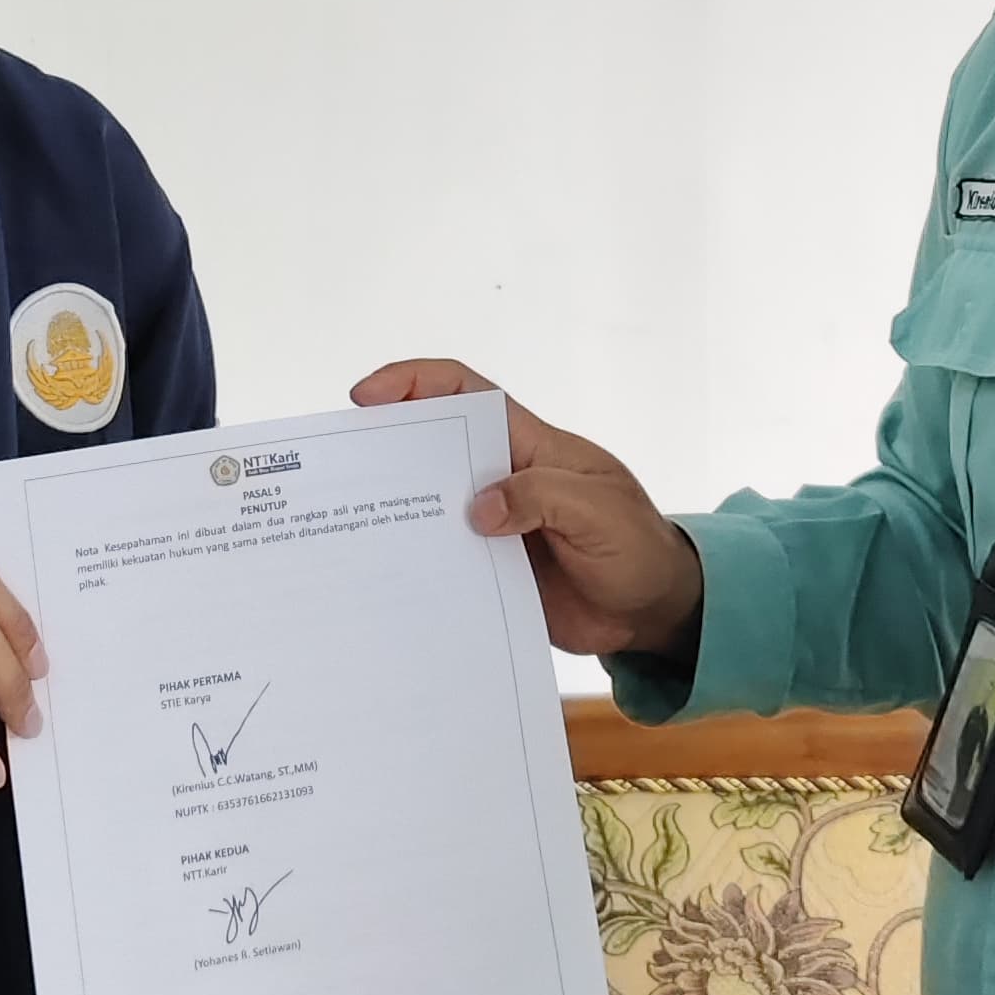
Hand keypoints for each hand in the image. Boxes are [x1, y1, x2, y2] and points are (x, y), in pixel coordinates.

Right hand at [351, 361, 703, 664]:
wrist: (656, 611)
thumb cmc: (636, 545)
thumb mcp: (598, 511)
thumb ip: (540, 498)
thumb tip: (477, 510)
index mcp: (530, 446)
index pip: (467, 394)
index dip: (416, 383)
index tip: (367, 398)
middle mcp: (504, 480)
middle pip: (433, 448)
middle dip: (384, 448)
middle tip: (337, 471)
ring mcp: (495, 526)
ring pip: (431, 506)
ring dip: (394, 512)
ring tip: (347, 531)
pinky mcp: (490, 571)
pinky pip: (444, 560)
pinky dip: (416, 565)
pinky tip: (386, 581)